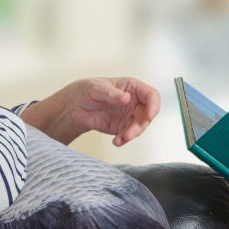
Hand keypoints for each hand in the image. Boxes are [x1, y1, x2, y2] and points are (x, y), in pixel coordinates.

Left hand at [22, 77, 159, 145]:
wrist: (74, 106)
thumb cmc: (86, 90)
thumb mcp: (96, 88)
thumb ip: (111, 94)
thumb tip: (127, 98)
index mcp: (131, 87)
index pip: (151, 95)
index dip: (154, 105)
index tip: (149, 116)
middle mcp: (133, 101)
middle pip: (147, 114)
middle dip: (140, 126)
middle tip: (129, 134)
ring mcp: (128, 115)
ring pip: (139, 126)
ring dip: (132, 135)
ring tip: (120, 139)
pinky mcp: (121, 127)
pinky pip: (128, 135)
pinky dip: (124, 140)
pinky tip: (115, 142)